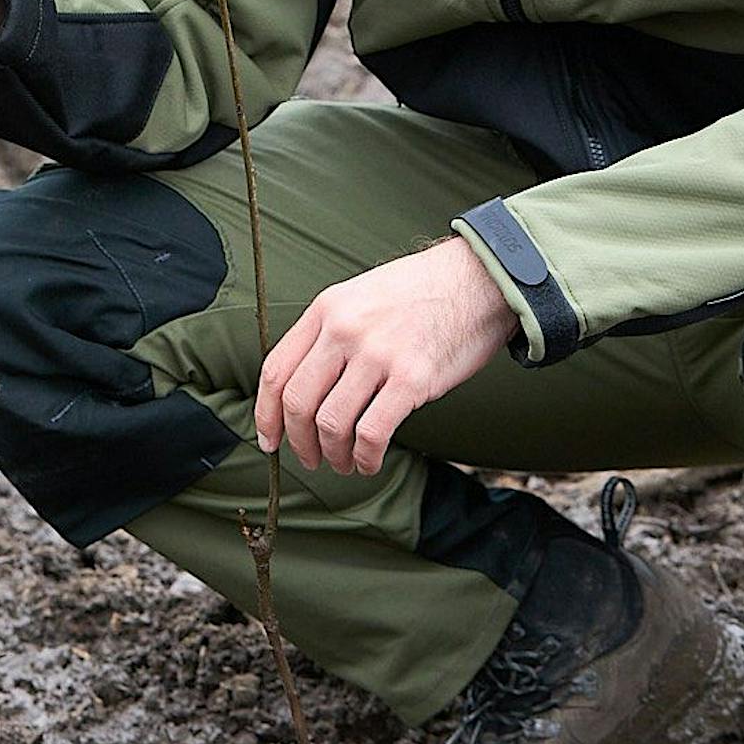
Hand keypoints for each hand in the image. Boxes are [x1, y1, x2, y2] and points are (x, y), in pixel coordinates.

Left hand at [253, 237, 516, 476]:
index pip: (276, 370)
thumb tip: (302, 387)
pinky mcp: (412, 378)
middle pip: (298, 402)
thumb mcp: (360, 296)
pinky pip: (372, 432)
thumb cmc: (420, 293)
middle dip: (298, 441)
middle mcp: (345, 329)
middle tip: (309, 458)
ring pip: (331, 423)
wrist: (476, 280)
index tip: (269, 438)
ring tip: (343, 463)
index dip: (266, 413)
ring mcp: (377, 354)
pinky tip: (369, 462)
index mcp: (326, 309)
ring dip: (333, 454)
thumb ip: (329, 334)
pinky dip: (365, 457)